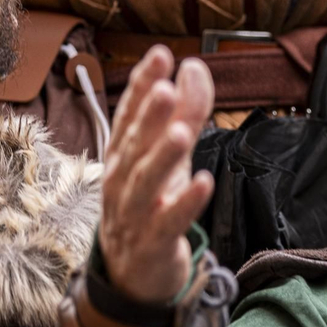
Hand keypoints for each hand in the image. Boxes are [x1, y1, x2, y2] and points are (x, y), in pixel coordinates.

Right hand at [99, 46, 215, 304]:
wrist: (131, 271)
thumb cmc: (150, 202)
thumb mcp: (168, 155)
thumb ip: (183, 111)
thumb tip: (194, 66)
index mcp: (123, 153)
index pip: (129, 113)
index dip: (143, 84)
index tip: (161, 55)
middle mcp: (122, 179)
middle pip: (134, 144)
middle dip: (148, 116)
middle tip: (165, 87)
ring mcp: (134, 212)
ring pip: (145, 182)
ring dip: (162, 156)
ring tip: (180, 132)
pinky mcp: (153, 241)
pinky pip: (169, 221)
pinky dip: (185, 203)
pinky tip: (204, 183)